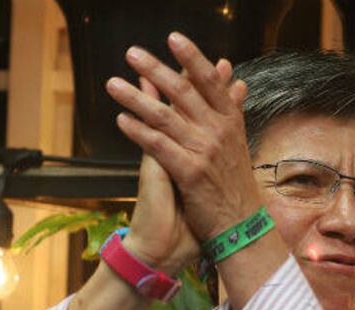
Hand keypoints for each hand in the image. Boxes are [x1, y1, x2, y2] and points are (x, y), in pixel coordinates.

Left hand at [105, 32, 258, 242]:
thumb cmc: (235, 183)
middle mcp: (219, 133)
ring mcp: (204, 152)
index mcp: (230, 122)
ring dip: (136, 99)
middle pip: (185, 93)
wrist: (241, 225)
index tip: (174, 38)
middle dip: (157, 70)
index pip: (211, 82)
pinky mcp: (190, 173)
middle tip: (132, 54)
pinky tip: (121, 121)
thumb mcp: (238, 142)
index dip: (193, 58)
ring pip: (166, 117)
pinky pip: (159, 146)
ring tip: (112, 84)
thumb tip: (235, 79)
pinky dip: (139, 132)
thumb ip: (231, 108)